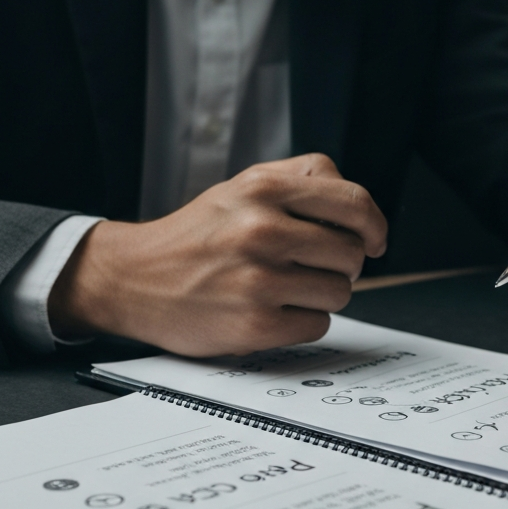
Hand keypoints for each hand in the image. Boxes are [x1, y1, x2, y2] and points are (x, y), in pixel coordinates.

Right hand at [49, 153, 386, 355]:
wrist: (133, 278)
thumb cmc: (199, 235)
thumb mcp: (244, 186)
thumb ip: (303, 182)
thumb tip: (362, 212)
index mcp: (264, 188)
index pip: (355, 204)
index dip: (375, 226)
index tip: (374, 240)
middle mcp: (261, 230)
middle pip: (352, 254)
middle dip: (342, 265)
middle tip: (311, 266)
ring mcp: (258, 280)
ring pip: (340, 292)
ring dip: (322, 294)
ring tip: (285, 287)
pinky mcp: (254, 326)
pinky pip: (317, 325)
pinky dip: (302, 322)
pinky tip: (271, 310)